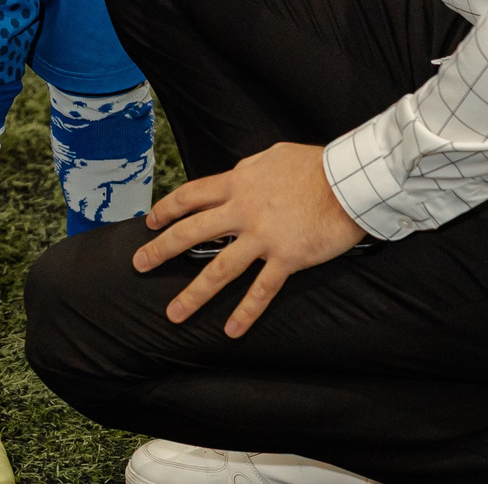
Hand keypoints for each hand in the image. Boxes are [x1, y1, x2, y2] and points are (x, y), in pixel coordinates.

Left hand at [130, 142, 366, 337]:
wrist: (348, 180)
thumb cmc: (314, 165)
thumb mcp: (271, 157)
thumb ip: (248, 171)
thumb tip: (236, 176)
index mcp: (237, 183)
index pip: (190, 196)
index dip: (166, 210)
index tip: (150, 222)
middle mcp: (242, 211)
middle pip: (192, 232)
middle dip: (162, 249)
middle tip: (139, 264)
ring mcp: (262, 237)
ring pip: (219, 270)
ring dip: (194, 294)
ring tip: (174, 313)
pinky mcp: (286, 258)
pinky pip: (261, 290)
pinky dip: (246, 312)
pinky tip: (231, 330)